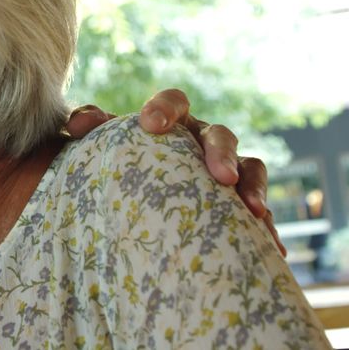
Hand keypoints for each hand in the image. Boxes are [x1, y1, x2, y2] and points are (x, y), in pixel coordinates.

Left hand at [66, 88, 286, 255]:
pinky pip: (259, 210)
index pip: (174, 102)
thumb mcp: (96, 149)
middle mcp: (202, 140)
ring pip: (250, 166)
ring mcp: (224, 170)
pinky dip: (265, 224)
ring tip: (251, 209)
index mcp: (170, 123)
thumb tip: (78, 124)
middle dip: (221, 152)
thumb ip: (88, 129)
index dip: (165, 108)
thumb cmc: (112, 167)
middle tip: (221, 175)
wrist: (123, 205)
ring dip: (252, 185)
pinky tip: (271, 247)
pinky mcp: (237, 203)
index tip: (150, 123)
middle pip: (219, 135)